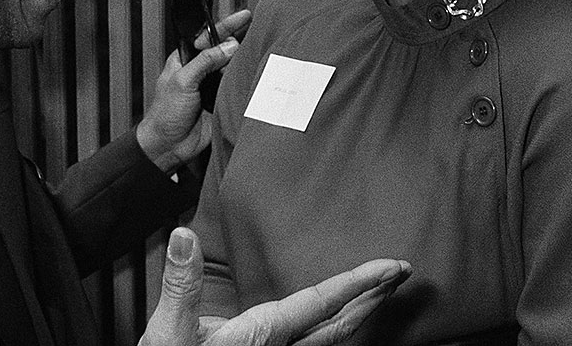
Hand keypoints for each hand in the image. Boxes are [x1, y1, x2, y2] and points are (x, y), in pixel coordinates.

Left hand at [137, 9, 250, 172]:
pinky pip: (238, 87)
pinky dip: (247, 81)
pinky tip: (258, 73)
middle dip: (241, 39)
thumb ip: (205, 62)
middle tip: (260, 29)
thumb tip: (228, 46)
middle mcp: (201, 71)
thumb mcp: (182, 81)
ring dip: (245, 60)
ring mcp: (213, 86)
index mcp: (186, 60)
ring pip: (234, 68)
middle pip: (224, 50)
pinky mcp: (222, 102)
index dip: (226, 26)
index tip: (244, 17)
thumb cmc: (164, 114)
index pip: (208, 36)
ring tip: (262, 48)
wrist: (168, 146)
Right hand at [139, 228, 410, 345]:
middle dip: (373, 297)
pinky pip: (315, 345)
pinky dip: (336, 327)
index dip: (359, 283)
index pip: (322, 303)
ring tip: (380, 290)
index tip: (391, 267)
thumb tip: (185, 235)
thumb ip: (181, 283)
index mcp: (262, 335)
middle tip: (402, 271)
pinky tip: (338, 318)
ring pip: (332, 339)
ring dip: (359, 311)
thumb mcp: (168, 331)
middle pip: (341, 325)